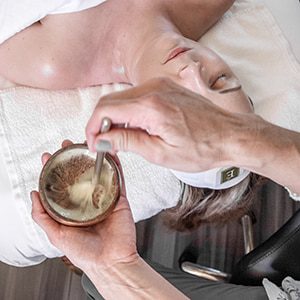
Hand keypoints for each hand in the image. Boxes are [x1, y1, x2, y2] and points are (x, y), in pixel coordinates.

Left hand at [31, 140, 137, 272]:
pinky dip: (116, 165)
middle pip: (80, 173)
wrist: (111, 261)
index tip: (48, 156)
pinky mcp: (119, 198)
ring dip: (93, 157)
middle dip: (73, 157)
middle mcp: (88, 200)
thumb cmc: (85, 253)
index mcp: (73, 208)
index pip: (62, 183)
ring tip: (86, 144)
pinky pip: (118, 179)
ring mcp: (104, 198)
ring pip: (99, 172)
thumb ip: (43, 216)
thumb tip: (33, 195)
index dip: (54, 169)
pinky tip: (110, 154)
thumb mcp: (56, 236)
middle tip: (67, 144)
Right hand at [86, 78, 242, 171]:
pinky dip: (129, 112)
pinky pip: (137, 97)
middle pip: (110, 101)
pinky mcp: (166, 88)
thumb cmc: (201, 148)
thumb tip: (102, 138)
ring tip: (121, 140)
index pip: (105, 110)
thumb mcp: (160, 153)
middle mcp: (153, 89)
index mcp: (150, 106)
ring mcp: (160, 85)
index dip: (92, 127)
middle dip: (101, 123)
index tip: (93, 143)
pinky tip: (136, 128)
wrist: (230, 136)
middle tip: (104, 144)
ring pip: (122, 99)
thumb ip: (127, 142)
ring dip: (115, 118)